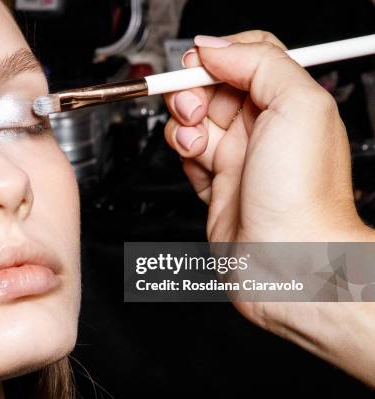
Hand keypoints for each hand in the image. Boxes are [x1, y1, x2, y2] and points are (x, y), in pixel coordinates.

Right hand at [163, 30, 374, 386]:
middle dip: (192, 90)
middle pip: (211, 85)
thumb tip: (213, 47)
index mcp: (286, 100)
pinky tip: (195, 161)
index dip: (216, 56)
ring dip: (184, 124)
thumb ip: (258, 63)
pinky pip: (186, 153)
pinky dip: (182, 152)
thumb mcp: (298, 105)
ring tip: (196, 142)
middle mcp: (261, 126)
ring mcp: (236, 155)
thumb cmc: (303, 196)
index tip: (201, 67)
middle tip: (195, 109)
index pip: (245, 56)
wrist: (288, 262)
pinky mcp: (213, 183)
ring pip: (192, 118)